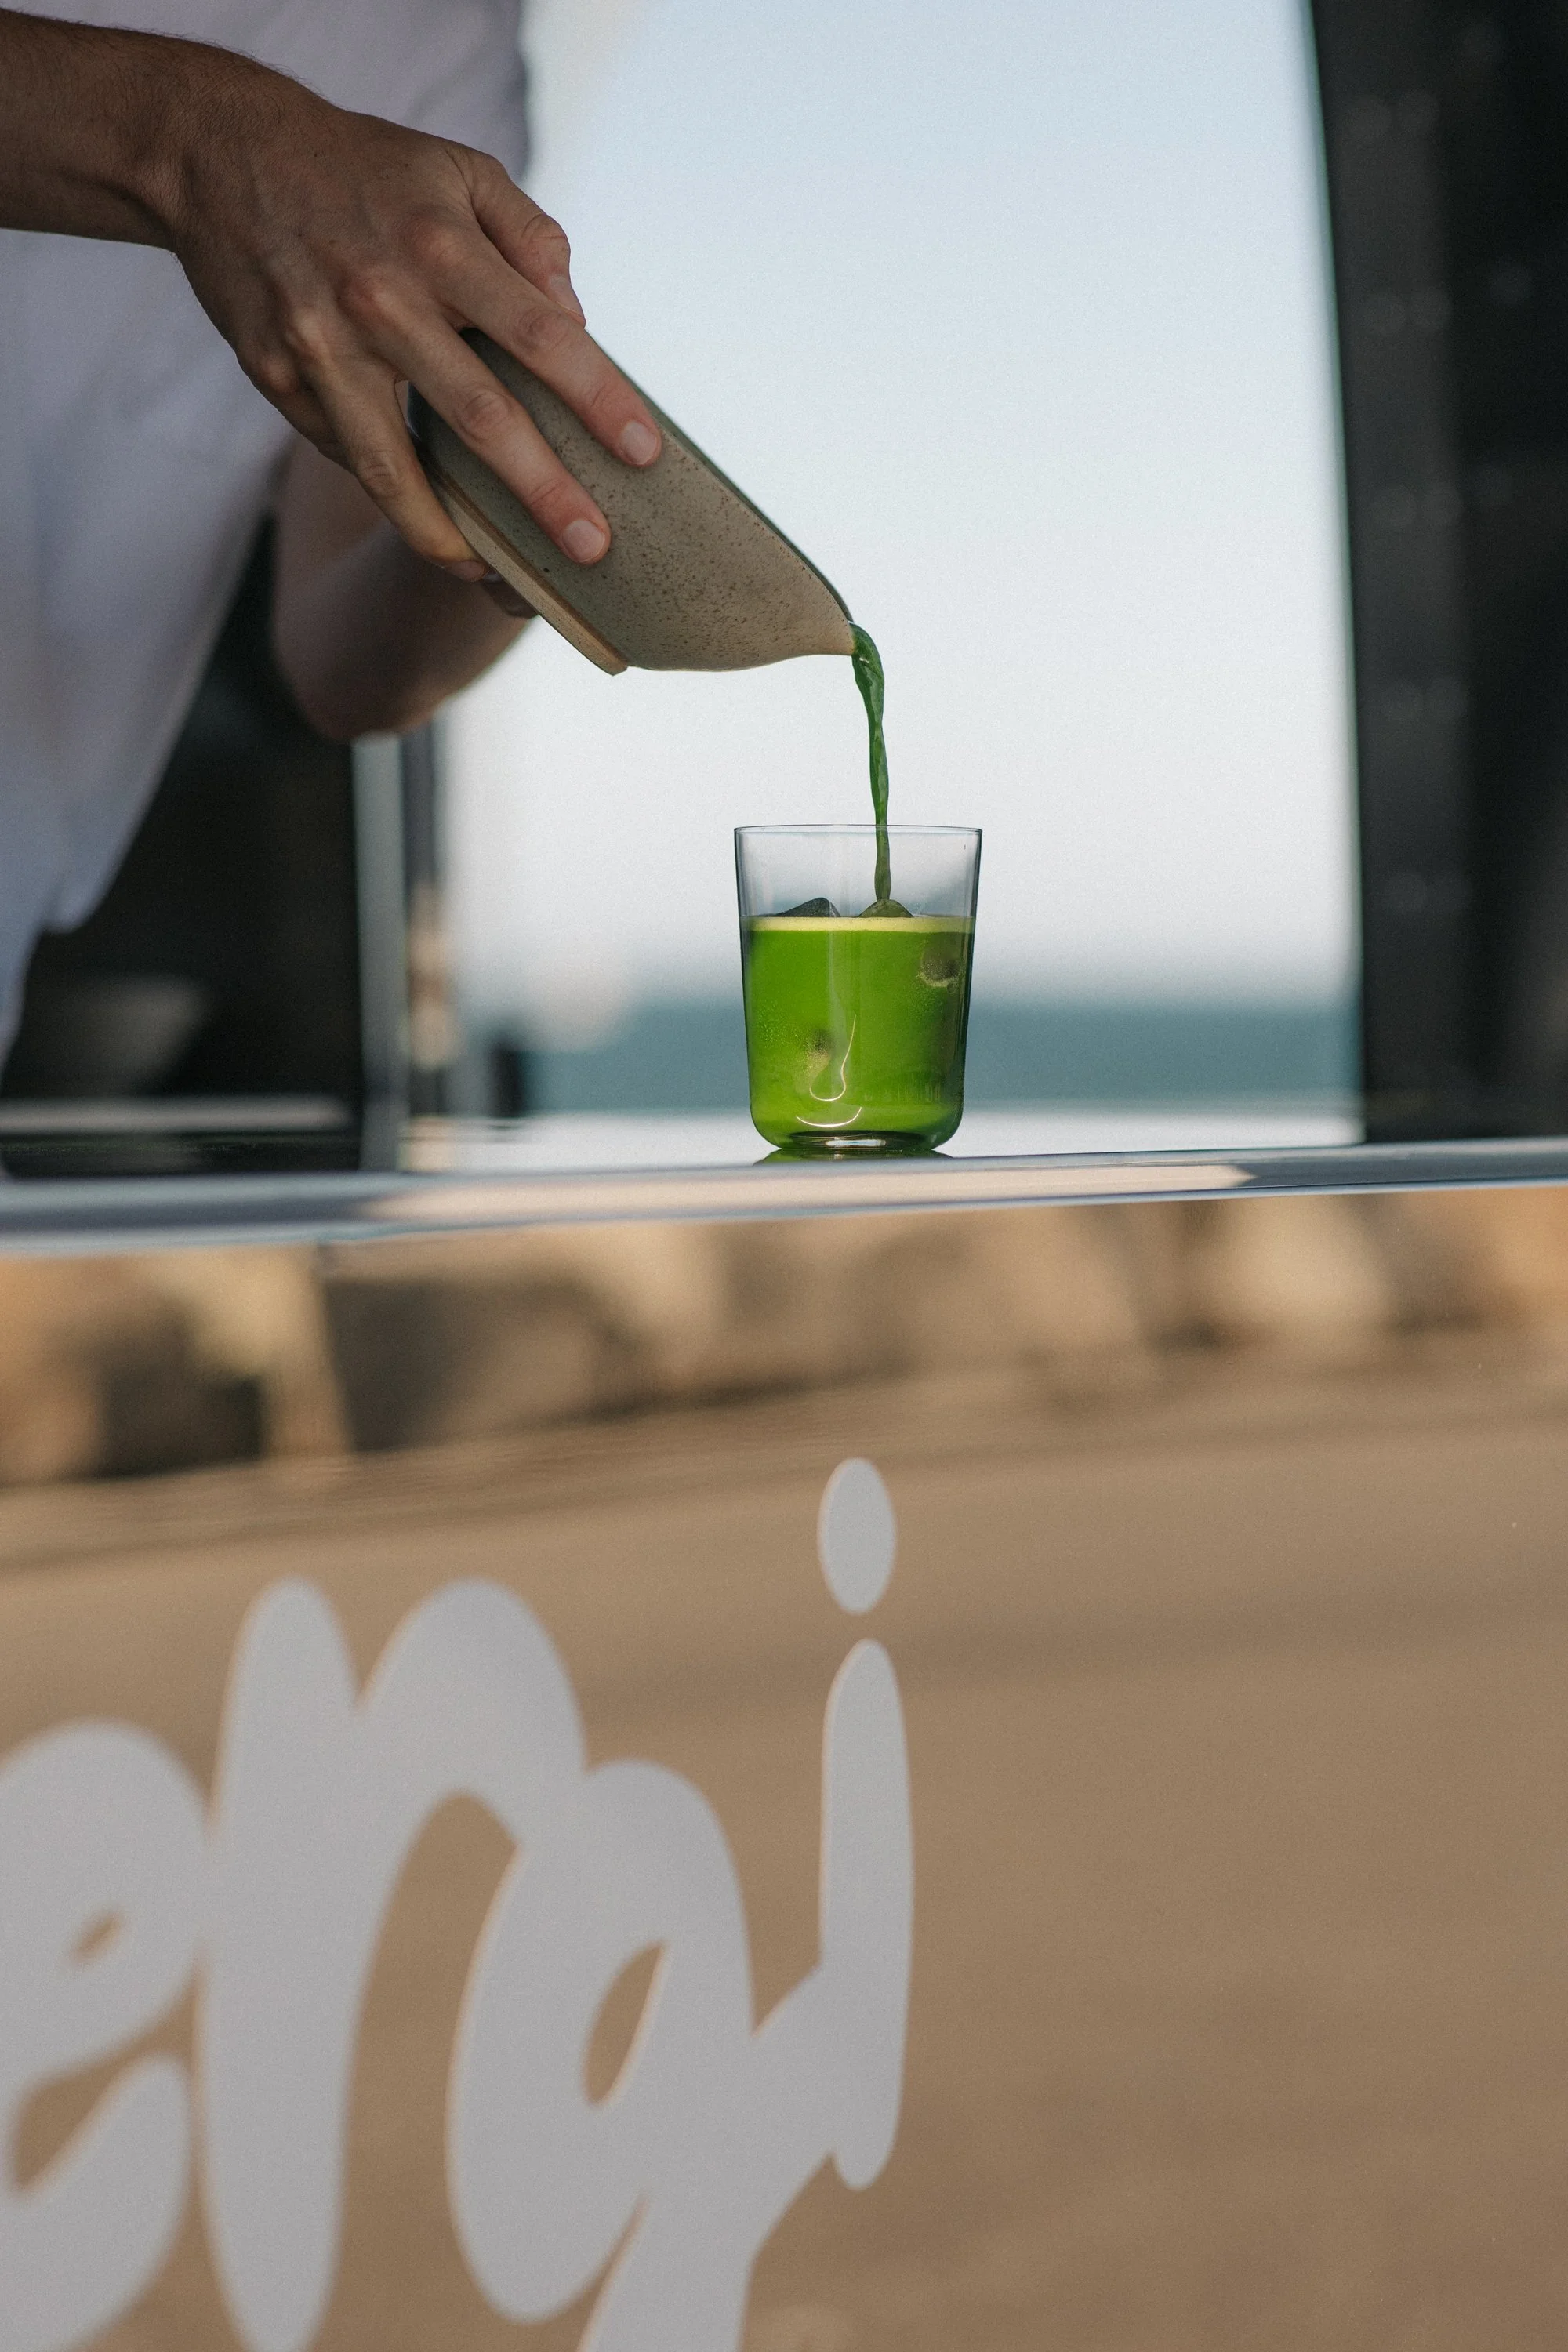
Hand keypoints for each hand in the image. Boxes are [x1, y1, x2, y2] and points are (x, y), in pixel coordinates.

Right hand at [146, 47, 661, 575]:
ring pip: (396, 471)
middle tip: (593, 547)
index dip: (598, 398)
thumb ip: (531, 238)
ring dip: (450, 534)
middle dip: (543, 491)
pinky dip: (392, 493)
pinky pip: (348, 455)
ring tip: (494, 573)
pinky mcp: (277, 380)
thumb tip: (576, 320)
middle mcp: (382, 302)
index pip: (541, 336)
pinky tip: (431, 521)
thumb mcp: (458, 170)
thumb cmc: (361, 169)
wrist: (219, 155)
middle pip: (481, 418)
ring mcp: (323, 349)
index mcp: (440, 246)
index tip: (644, 453)